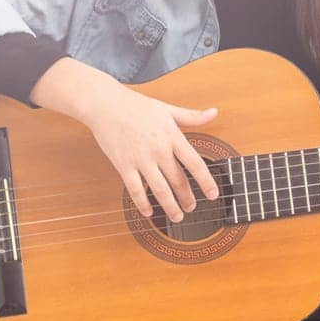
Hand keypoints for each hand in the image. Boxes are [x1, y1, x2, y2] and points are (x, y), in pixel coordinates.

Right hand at [88, 85, 220, 221]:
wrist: (105, 104)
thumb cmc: (137, 105)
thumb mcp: (167, 109)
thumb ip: (192, 116)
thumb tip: (214, 113)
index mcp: (172, 136)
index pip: (195, 163)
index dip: (206, 181)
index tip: (213, 194)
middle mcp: (159, 149)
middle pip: (178, 180)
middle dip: (187, 198)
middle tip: (192, 207)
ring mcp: (141, 159)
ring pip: (160, 189)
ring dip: (170, 206)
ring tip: (177, 216)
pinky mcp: (123, 165)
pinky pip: (135, 190)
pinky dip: (143, 204)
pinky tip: (149, 212)